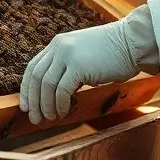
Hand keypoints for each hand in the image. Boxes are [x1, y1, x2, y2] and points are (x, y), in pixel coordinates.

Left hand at [19, 20, 139, 123]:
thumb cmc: (113, 53)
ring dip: (46, 105)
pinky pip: (62, 90)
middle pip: (35, 77)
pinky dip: (60, 104)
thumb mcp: (83, 55)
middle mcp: (59, 46)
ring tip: (50, 118)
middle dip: (33, 100)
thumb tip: (55, 93)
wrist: (133, 42)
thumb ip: (67, 67)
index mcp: (58, 44)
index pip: (33, 67)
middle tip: (34, 118)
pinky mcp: (78, 65)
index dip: (27, 89)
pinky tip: (63, 113)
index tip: (26, 105)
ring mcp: (67, 54)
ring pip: (46, 85)